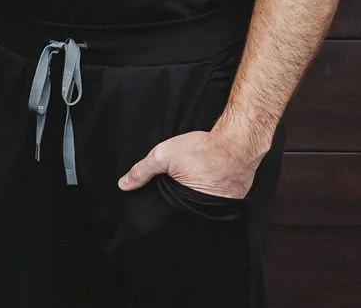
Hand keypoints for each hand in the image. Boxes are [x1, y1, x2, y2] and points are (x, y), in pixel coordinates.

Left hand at [119, 127, 264, 199]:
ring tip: (194, 183)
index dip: (163, 211)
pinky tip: (208, 181)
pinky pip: (218, 201)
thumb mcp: (163, 156)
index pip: (170, 217)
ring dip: (196, 199)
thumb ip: (142, 171)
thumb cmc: (202, 149)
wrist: (236, 142)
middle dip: (178, 205)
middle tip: (178, 188)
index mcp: (188, 206)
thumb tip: (123, 184)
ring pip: (202, 207)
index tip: (158, 205)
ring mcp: (223, 207)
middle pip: (186, 213)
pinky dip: (211, 194)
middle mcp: (207, 211)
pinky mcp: (234, 200)